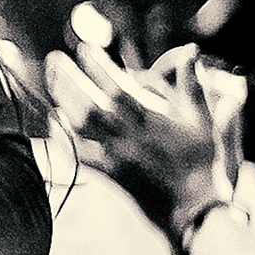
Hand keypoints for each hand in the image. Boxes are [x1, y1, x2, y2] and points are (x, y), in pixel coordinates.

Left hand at [46, 40, 223, 218]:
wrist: (195, 206)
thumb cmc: (201, 160)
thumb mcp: (202, 119)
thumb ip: (192, 84)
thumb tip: (192, 49)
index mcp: (153, 120)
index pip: (119, 88)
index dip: (99, 67)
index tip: (83, 48)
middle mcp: (130, 136)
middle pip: (91, 104)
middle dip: (70, 79)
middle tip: (54, 58)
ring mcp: (117, 155)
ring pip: (82, 126)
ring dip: (63, 101)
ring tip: (52, 80)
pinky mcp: (110, 173)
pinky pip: (80, 154)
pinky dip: (64, 137)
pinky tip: (53, 119)